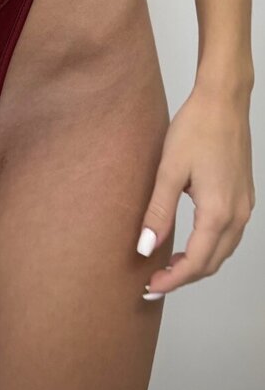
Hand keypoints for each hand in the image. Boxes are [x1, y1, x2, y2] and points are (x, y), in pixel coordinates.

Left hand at [135, 84, 254, 297]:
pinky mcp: (243, 197)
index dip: (173, 280)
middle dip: (184, 277)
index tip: (151, 287)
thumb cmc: (196, 128)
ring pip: (223, 250)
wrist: (223, 101)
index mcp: (218, 211)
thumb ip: (158, 212)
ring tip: (168, 266)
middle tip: (155, 281)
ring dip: (198, 264)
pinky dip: (209, 247)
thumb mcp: (169, 170)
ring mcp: (244, 206)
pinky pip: (229, 235)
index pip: (196, 262)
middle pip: (212, 263)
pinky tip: (189, 242)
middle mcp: (237, 214)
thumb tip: (146, 247)